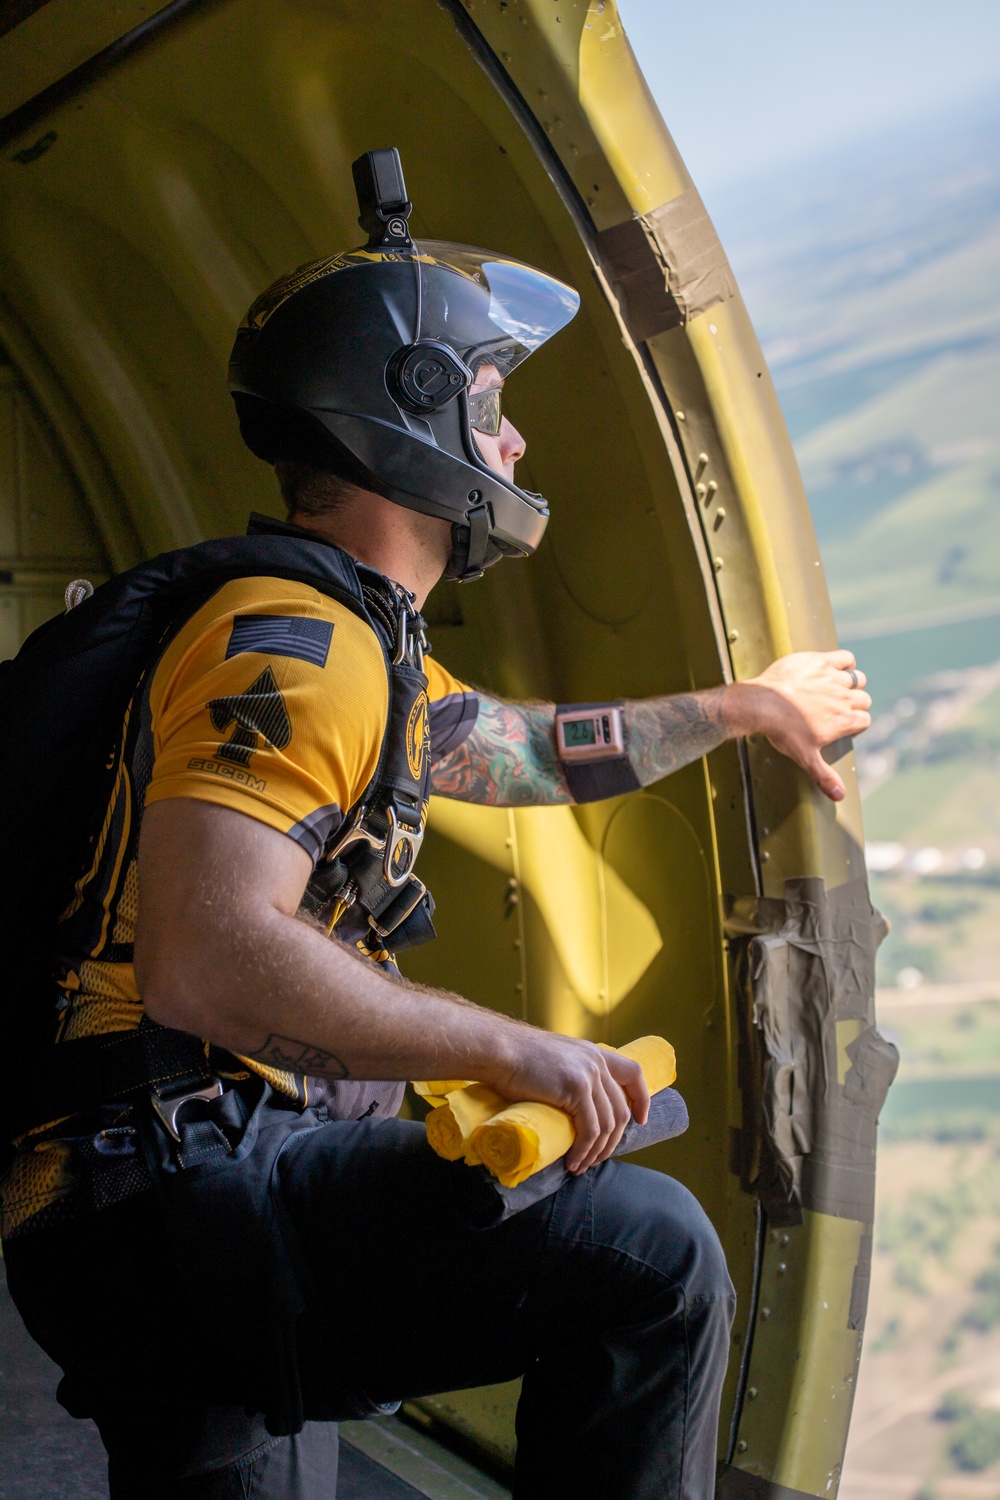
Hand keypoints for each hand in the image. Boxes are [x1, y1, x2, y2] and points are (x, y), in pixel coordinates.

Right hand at [488, 1031, 649, 1173]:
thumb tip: (567, 1099)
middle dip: (612, 1141)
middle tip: (595, 1159)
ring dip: (596, 1152)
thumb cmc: (515, 1057)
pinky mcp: (575, 1088)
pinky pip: (590, 1130)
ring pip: (607, 1124)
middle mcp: (596, 1062)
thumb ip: (568, 1071)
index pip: (633, 1073)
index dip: (641, 1098)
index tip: (640, 1120)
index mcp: (593, 1053)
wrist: (498, 1049)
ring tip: (580, 1166)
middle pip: (620, 1109)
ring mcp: (588, 1074)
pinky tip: (573, 1162)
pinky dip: (584, 1151)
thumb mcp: (553, 1058)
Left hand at [726, 650, 871, 800]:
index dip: (855, 722)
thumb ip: (825, 776)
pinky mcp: (821, 662)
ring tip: (834, 688)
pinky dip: (845, 661)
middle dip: (853, 703)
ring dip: (850, 683)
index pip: (865, 720)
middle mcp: (845, 698)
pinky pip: (845, 657)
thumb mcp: (805, 757)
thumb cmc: (783, 731)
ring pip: (856, 678)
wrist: (763, 704)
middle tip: (834, 708)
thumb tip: (840, 796)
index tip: (842, 724)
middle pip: (863, 699)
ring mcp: (834, 678)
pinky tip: (835, 667)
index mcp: (845, 721)